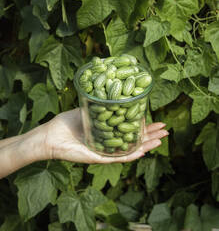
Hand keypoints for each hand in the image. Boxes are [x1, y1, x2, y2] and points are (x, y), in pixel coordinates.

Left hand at [44, 108, 167, 163]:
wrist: (51, 135)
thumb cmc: (66, 123)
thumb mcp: (87, 110)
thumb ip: (101, 106)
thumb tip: (114, 94)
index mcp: (108, 132)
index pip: (129, 129)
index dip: (144, 126)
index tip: (156, 120)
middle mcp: (109, 143)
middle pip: (134, 140)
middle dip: (151, 135)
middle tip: (166, 131)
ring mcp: (106, 151)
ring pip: (131, 150)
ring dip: (147, 145)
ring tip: (161, 140)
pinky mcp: (99, 158)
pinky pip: (118, 158)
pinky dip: (131, 154)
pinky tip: (143, 150)